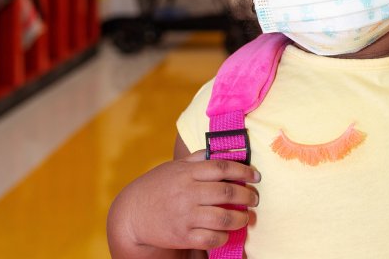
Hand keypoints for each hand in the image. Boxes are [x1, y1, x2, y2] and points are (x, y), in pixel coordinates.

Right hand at [108, 150, 259, 252]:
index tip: (255, 176)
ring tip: (245, 217)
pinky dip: (224, 236)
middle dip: (247, 196)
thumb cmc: (158, 186)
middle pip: (227, 192)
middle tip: (254, 199)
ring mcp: (185, 216)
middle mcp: (187, 193)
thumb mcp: (175, 167)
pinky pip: (211, 239)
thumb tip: (223, 150)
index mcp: (187, 173)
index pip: (222, 167)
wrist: (132, 214)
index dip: (243, 171)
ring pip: (223, 218)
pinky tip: (227, 232)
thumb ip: (198, 159)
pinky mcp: (182, 236)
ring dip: (241, 218)